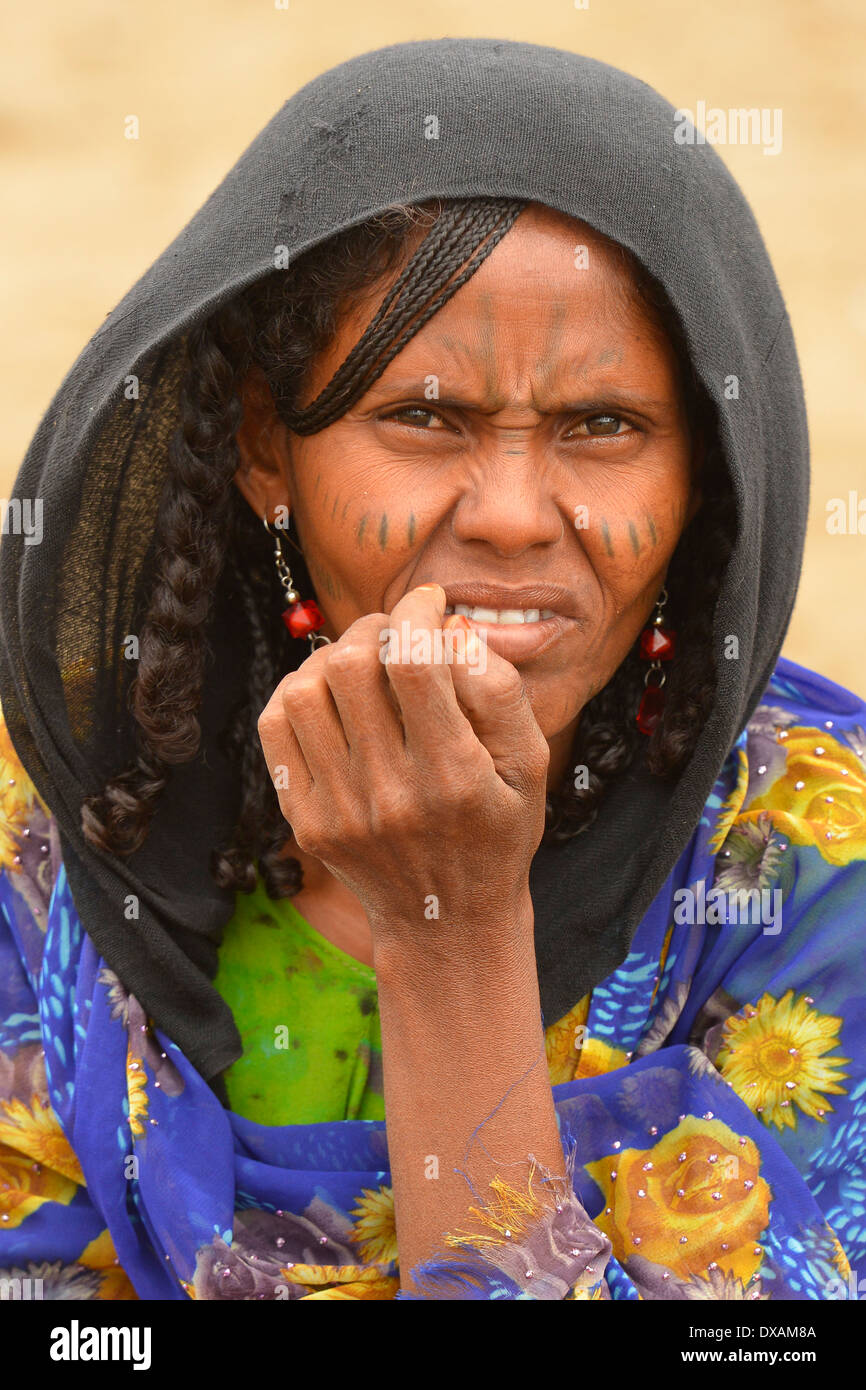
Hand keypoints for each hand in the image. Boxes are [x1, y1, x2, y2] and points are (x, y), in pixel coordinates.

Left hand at [256, 583, 548, 955]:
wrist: (446, 922)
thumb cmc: (497, 831)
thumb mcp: (530, 765)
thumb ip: (499, 691)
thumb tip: (451, 630)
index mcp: (453, 775)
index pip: (415, 662)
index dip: (417, 613)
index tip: (429, 602)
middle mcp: (390, 793)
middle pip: (352, 666)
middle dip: (374, 627)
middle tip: (395, 631)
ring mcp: (340, 809)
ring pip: (305, 691)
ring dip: (333, 657)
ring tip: (362, 662)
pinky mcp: (307, 819)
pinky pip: (277, 729)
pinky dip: (297, 693)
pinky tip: (331, 696)